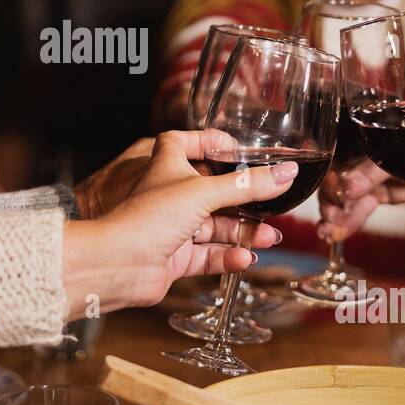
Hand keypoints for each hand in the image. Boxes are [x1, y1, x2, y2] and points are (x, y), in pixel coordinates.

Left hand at [60, 129, 291, 319]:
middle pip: (212, 190)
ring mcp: (173, 228)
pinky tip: (246, 258)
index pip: (184, 142)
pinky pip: (209, 255)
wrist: (118, 263)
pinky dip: (228, 256)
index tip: (236, 146)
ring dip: (243, 232)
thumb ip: (247, 184)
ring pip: (215, 226)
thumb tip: (286, 173)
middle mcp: (170, 195)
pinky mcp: (175, 257)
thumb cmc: (147, 217)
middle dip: (243, 199)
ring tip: (269, 237)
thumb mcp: (204, 192)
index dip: (208, 141)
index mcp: (167, 166)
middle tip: (272, 203)